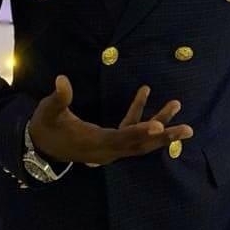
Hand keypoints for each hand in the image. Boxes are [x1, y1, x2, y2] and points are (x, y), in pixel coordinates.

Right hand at [28, 75, 192, 165]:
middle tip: (188, 129)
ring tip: (177, 106)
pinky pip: (130, 131)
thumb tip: (62, 80)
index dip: (140, 132)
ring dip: (160, 127)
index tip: (159, 126)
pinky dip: (140, 116)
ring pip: (140, 140)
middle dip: (164, 137)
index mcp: (94, 142)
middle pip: (140, 145)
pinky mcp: (110, 141)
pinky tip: (145, 93)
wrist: (41, 146)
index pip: (122, 138)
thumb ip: (58, 98)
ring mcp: (110, 148)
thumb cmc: (46, 127)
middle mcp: (107, 150)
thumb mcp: (48, 112)